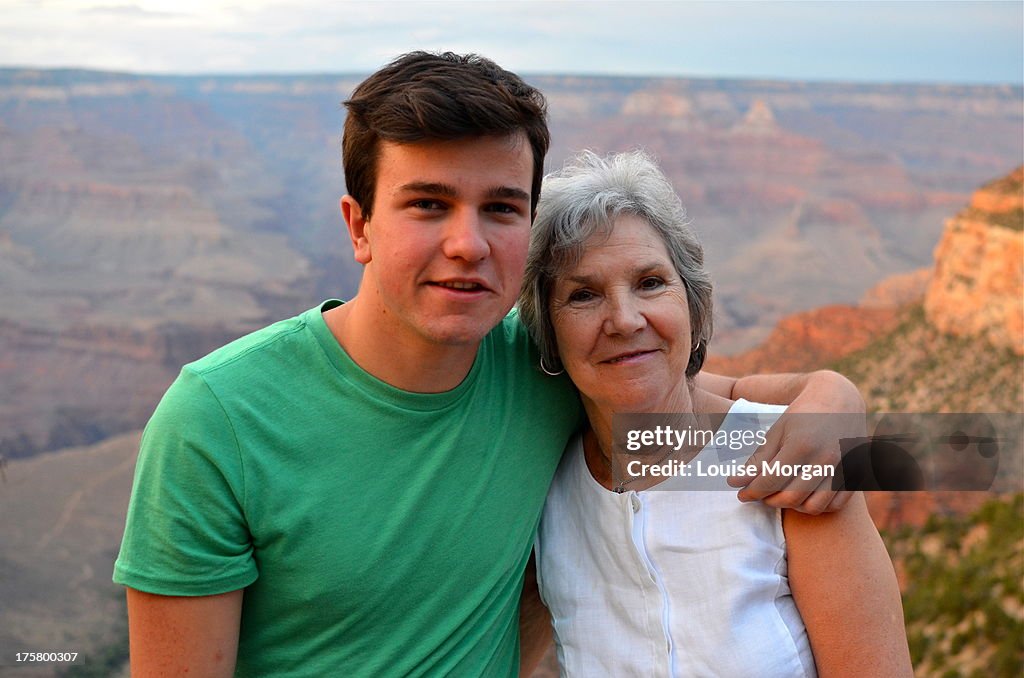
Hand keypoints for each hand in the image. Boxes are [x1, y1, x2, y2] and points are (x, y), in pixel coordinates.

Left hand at [728, 370, 865, 513]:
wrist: (839, 399)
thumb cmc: (802, 414)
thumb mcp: (777, 431)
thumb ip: (758, 460)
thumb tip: (736, 482)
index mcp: (801, 445)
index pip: (770, 481)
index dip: (751, 491)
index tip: (740, 493)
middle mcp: (825, 459)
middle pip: (791, 497)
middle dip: (768, 500)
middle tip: (759, 494)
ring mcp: (843, 468)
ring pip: (813, 506)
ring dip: (792, 507)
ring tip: (779, 495)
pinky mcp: (856, 474)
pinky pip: (835, 505)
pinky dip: (817, 506)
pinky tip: (803, 496)